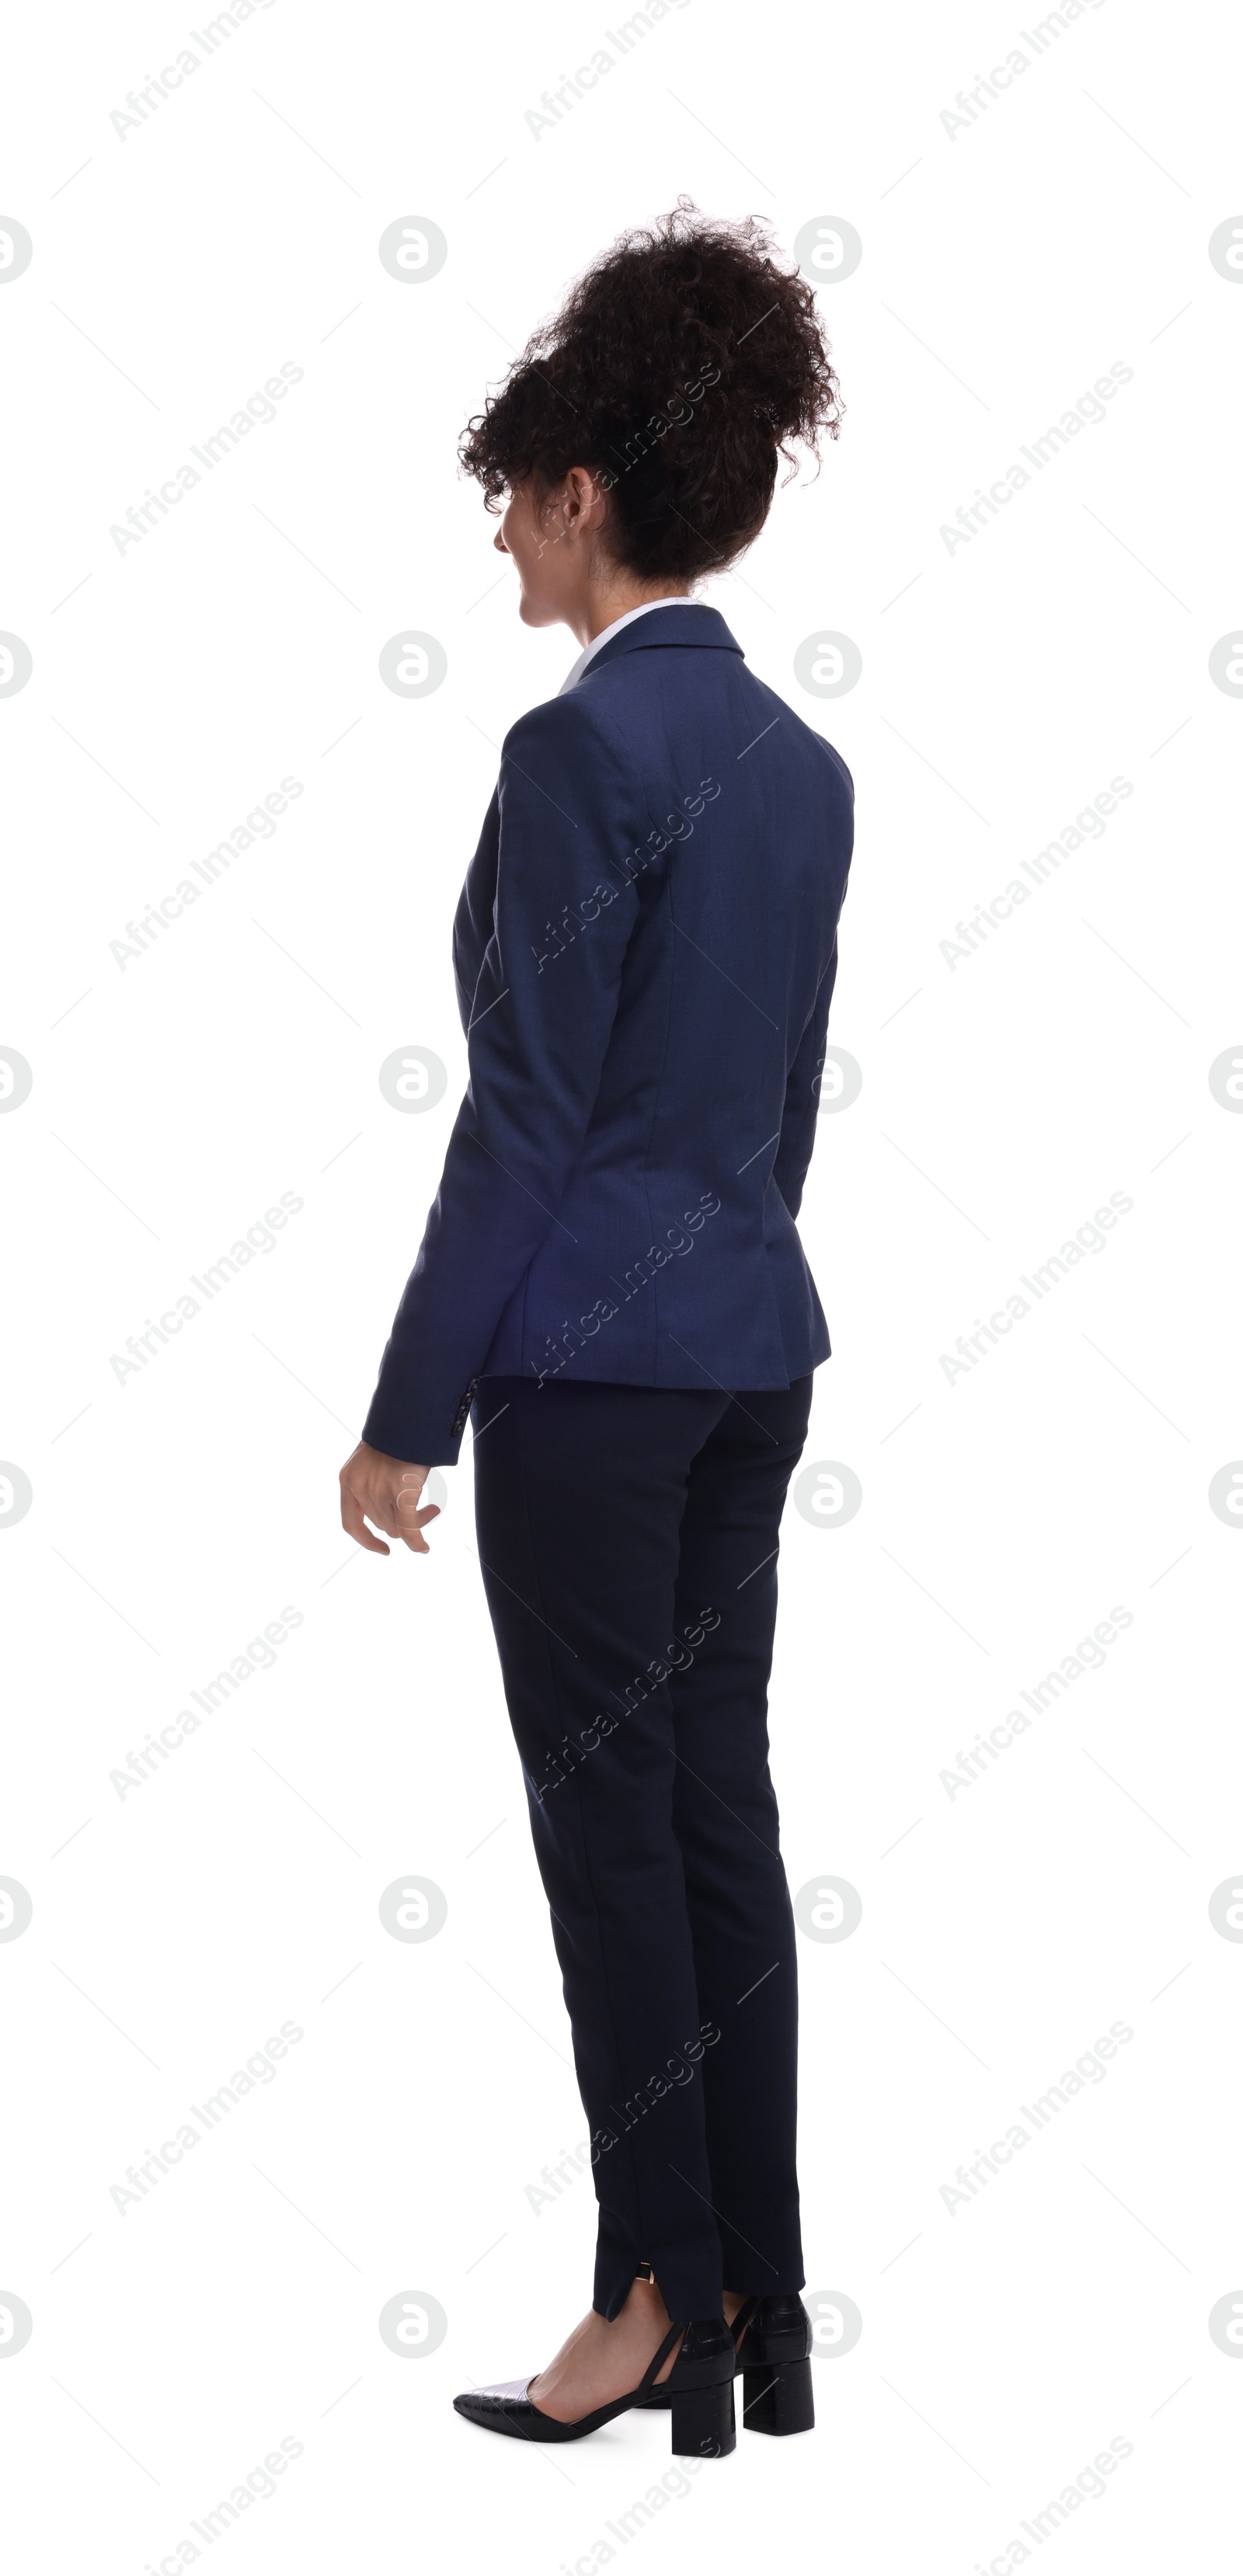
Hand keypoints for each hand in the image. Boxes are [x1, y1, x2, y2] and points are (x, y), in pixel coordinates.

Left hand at [339, 1442, 440, 1556]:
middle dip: (404, 1524)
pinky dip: (417, 1542)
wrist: (409, 1414)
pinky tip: (424, 1547)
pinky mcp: (400, 1493)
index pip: (350, 1523)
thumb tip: (389, 1504)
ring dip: (417, 1523)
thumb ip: (372, 1481)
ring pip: (397, 1528)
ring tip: (433, 1507)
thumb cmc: (398, 1432)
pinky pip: (409, 1529)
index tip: (383, 1548)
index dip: (366, 1540)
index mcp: (348, 1479)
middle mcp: (358, 1488)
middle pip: (382, 1526)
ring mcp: (378, 1492)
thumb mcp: (372, 1457)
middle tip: (428, 1509)